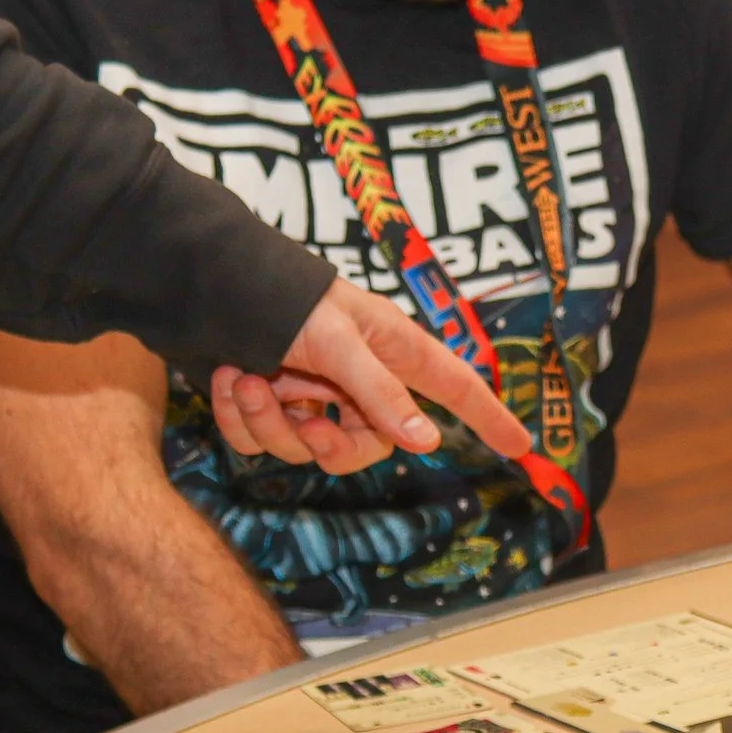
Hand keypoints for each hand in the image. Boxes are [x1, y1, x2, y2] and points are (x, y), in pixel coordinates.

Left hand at [208, 279, 531, 474]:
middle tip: (304, 422)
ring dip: (270, 423)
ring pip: (306, 448)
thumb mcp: (341, 345)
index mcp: (393, 352)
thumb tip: (427, 443)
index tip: (521, 446)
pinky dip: (239, 418)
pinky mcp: (272, 404)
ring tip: (245, 381)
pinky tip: (226, 381)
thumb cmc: (289, 301)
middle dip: (327, 444)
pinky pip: (263, 440)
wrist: (209, 284)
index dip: (489, 416)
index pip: (456, 388)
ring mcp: (315, 395)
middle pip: (369, 445)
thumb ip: (383, 396)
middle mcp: (360, 379)